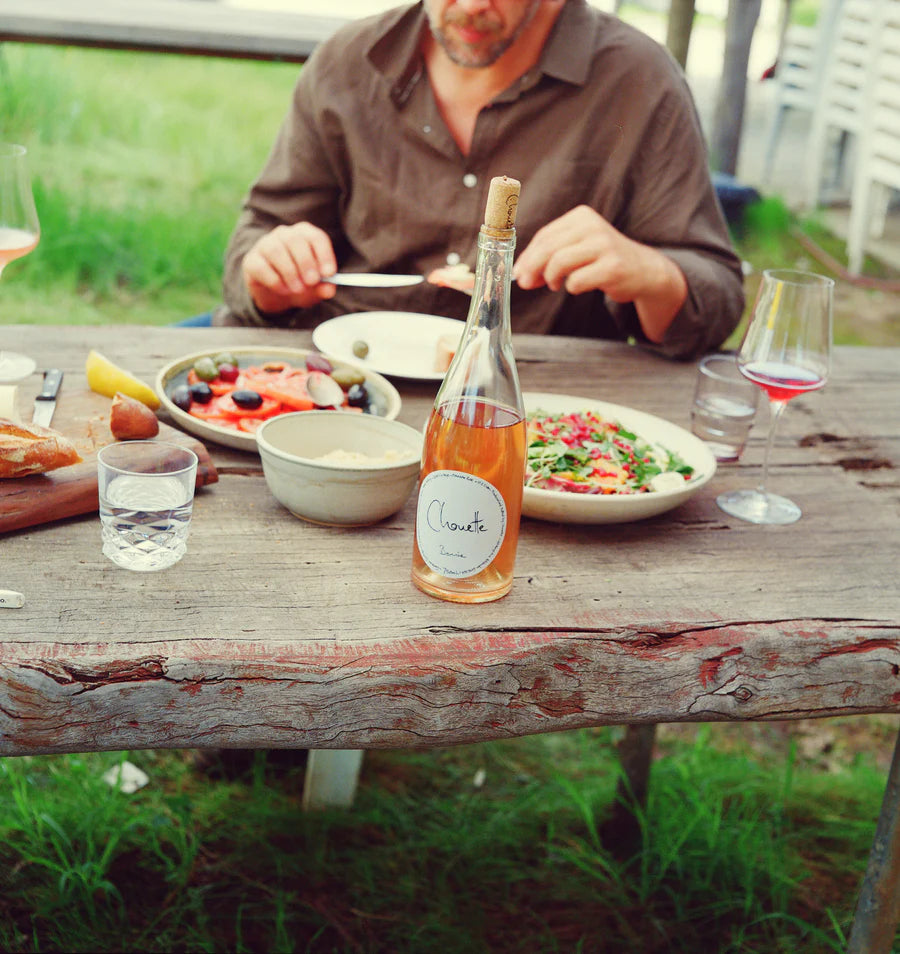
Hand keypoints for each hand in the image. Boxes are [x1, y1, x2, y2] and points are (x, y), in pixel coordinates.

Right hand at [242, 222, 337, 313]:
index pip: (316, 237)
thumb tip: (329, 290)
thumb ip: (323, 288)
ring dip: (289, 272)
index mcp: (305, 236)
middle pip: (295, 240)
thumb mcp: (315, 289)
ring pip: (276, 250)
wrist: (276, 296)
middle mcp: (284, 235)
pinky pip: (261, 266)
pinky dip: (274, 280)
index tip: (329, 273)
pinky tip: (283, 290)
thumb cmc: (301, 285)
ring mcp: (265, 245)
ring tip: (297, 289)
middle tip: (311, 281)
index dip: (324, 254)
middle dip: (306, 262)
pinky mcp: (251, 260)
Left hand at [513, 205, 686, 341]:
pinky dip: (571, 288)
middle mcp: (593, 227)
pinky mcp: (612, 267)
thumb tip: (520, 274)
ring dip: (551, 278)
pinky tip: (577, 286)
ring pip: (559, 263)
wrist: (643, 270)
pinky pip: (576, 281)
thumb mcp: (578, 247)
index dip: (527, 256)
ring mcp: (604, 246)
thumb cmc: (604, 259)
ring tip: (554, 285)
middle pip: (548, 248)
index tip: (518, 272)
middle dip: (532, 268)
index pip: (545, 235)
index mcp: (582, 217)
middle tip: (526, 283)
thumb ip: (550, 256)